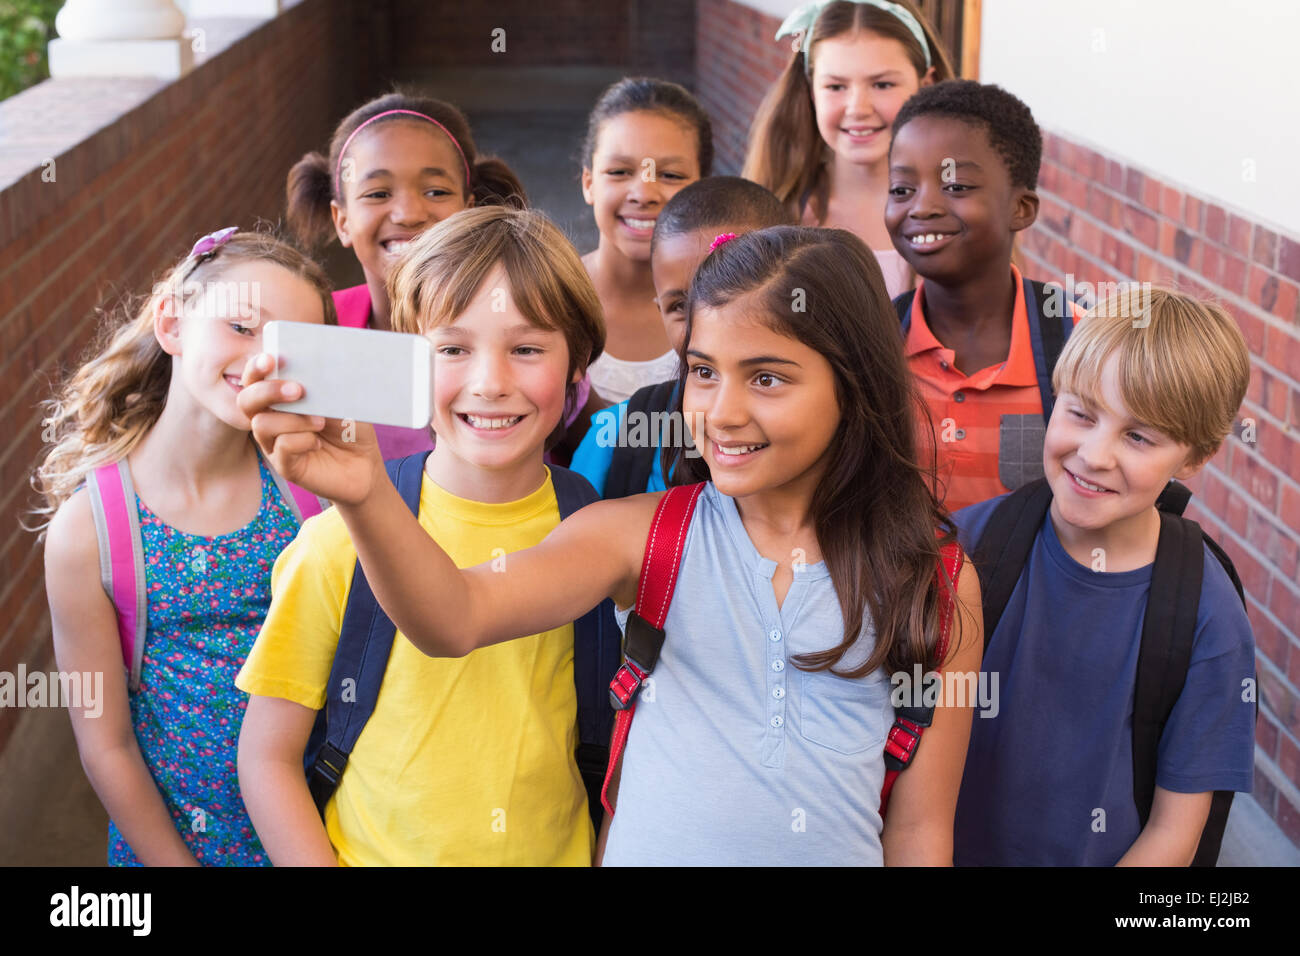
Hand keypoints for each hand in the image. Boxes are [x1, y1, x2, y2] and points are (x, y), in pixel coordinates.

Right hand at [238, 353, 383, 505]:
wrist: (364, 462)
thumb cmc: (349, 426)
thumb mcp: (339, 400)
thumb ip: (321, 385)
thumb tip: (311, 369)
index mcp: (279, 397)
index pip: (255, 378)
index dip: (257, 367)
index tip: (272, 359)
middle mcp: (270, 418)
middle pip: (246, 400)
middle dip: (268, 391)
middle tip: (298, 389)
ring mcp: (274, 443)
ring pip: (262, 424)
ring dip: (293, 419)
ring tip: (320, 421)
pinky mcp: (285, 465)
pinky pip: (281, 448)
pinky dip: (302, 440)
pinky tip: (319, 442)